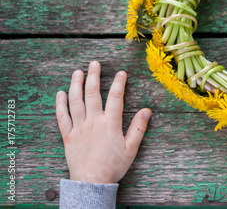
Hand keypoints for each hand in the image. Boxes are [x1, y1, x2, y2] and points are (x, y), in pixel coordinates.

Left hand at [56, 61, 151, 183]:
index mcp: (110, 124)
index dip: (119, 83)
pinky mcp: (68, 136)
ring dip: (76, 85)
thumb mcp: (131, 148)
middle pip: (92, 94)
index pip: (115, 98)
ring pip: (76, 101)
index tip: (121, 73)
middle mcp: (93, 122)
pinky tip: (61, 93)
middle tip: (94, 63)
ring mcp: (79, 128)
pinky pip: (62, 117)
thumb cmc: (113, 166)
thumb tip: (147, 110)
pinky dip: (60, 104)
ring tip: (77, 72)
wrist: (92, 182)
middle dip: (94, 76)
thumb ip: (139, 127)